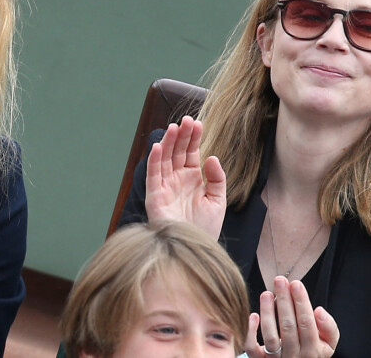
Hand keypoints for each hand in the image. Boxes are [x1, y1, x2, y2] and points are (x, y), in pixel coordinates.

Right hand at [145, 115, 225, 239]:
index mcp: (191, 178)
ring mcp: (165, 186)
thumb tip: (211, 157)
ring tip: (174, 127)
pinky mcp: (155, 196)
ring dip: (167, 142)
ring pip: (164, 158)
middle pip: (177, 151)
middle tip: (187, 120)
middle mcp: (176, 179)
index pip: (190, 152)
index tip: (198, 123)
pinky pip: (153, 175)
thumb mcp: (217, 200)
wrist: (195, 249)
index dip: (193, 138)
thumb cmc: (205, 228)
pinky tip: (157, 146)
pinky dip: (153, 160)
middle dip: (181, 135)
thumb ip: (217, 178)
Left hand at [245, 277, 338, 357]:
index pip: (307, 323)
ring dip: (268, 312)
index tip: (296, 284)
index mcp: (313, 350)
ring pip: (270, 337)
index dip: (301, 302)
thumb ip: (329, 327)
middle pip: (288, 326)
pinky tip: (254, 315)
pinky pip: (253, 349)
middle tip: (280, 280)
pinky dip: (251, 332)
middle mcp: (295, 356)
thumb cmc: (312, 349)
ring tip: (267, 293)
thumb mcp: (328, 342)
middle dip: (284, 300)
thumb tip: (319, 311)